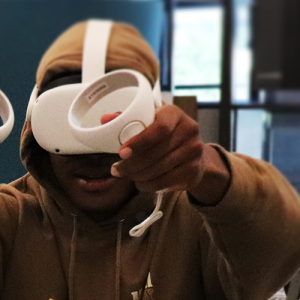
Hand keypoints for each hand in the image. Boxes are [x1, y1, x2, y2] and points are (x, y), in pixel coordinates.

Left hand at [106, 105, 229, 201]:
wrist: (193, 153)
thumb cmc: (165, 135)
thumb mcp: (150, 122)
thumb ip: (128, 120)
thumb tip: (105, 118)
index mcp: (174, 114)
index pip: (159, 128)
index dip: (139, 142)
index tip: (122, 153)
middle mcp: (189, 130)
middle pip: (156, 153)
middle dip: (131, 165)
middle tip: (117, 169)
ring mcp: (194, 151)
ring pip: (158, 170)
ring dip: (138, 175)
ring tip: (128, 175)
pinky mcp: (193, 170)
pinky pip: (165, 182)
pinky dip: (149, 185)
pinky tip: (141, 182)